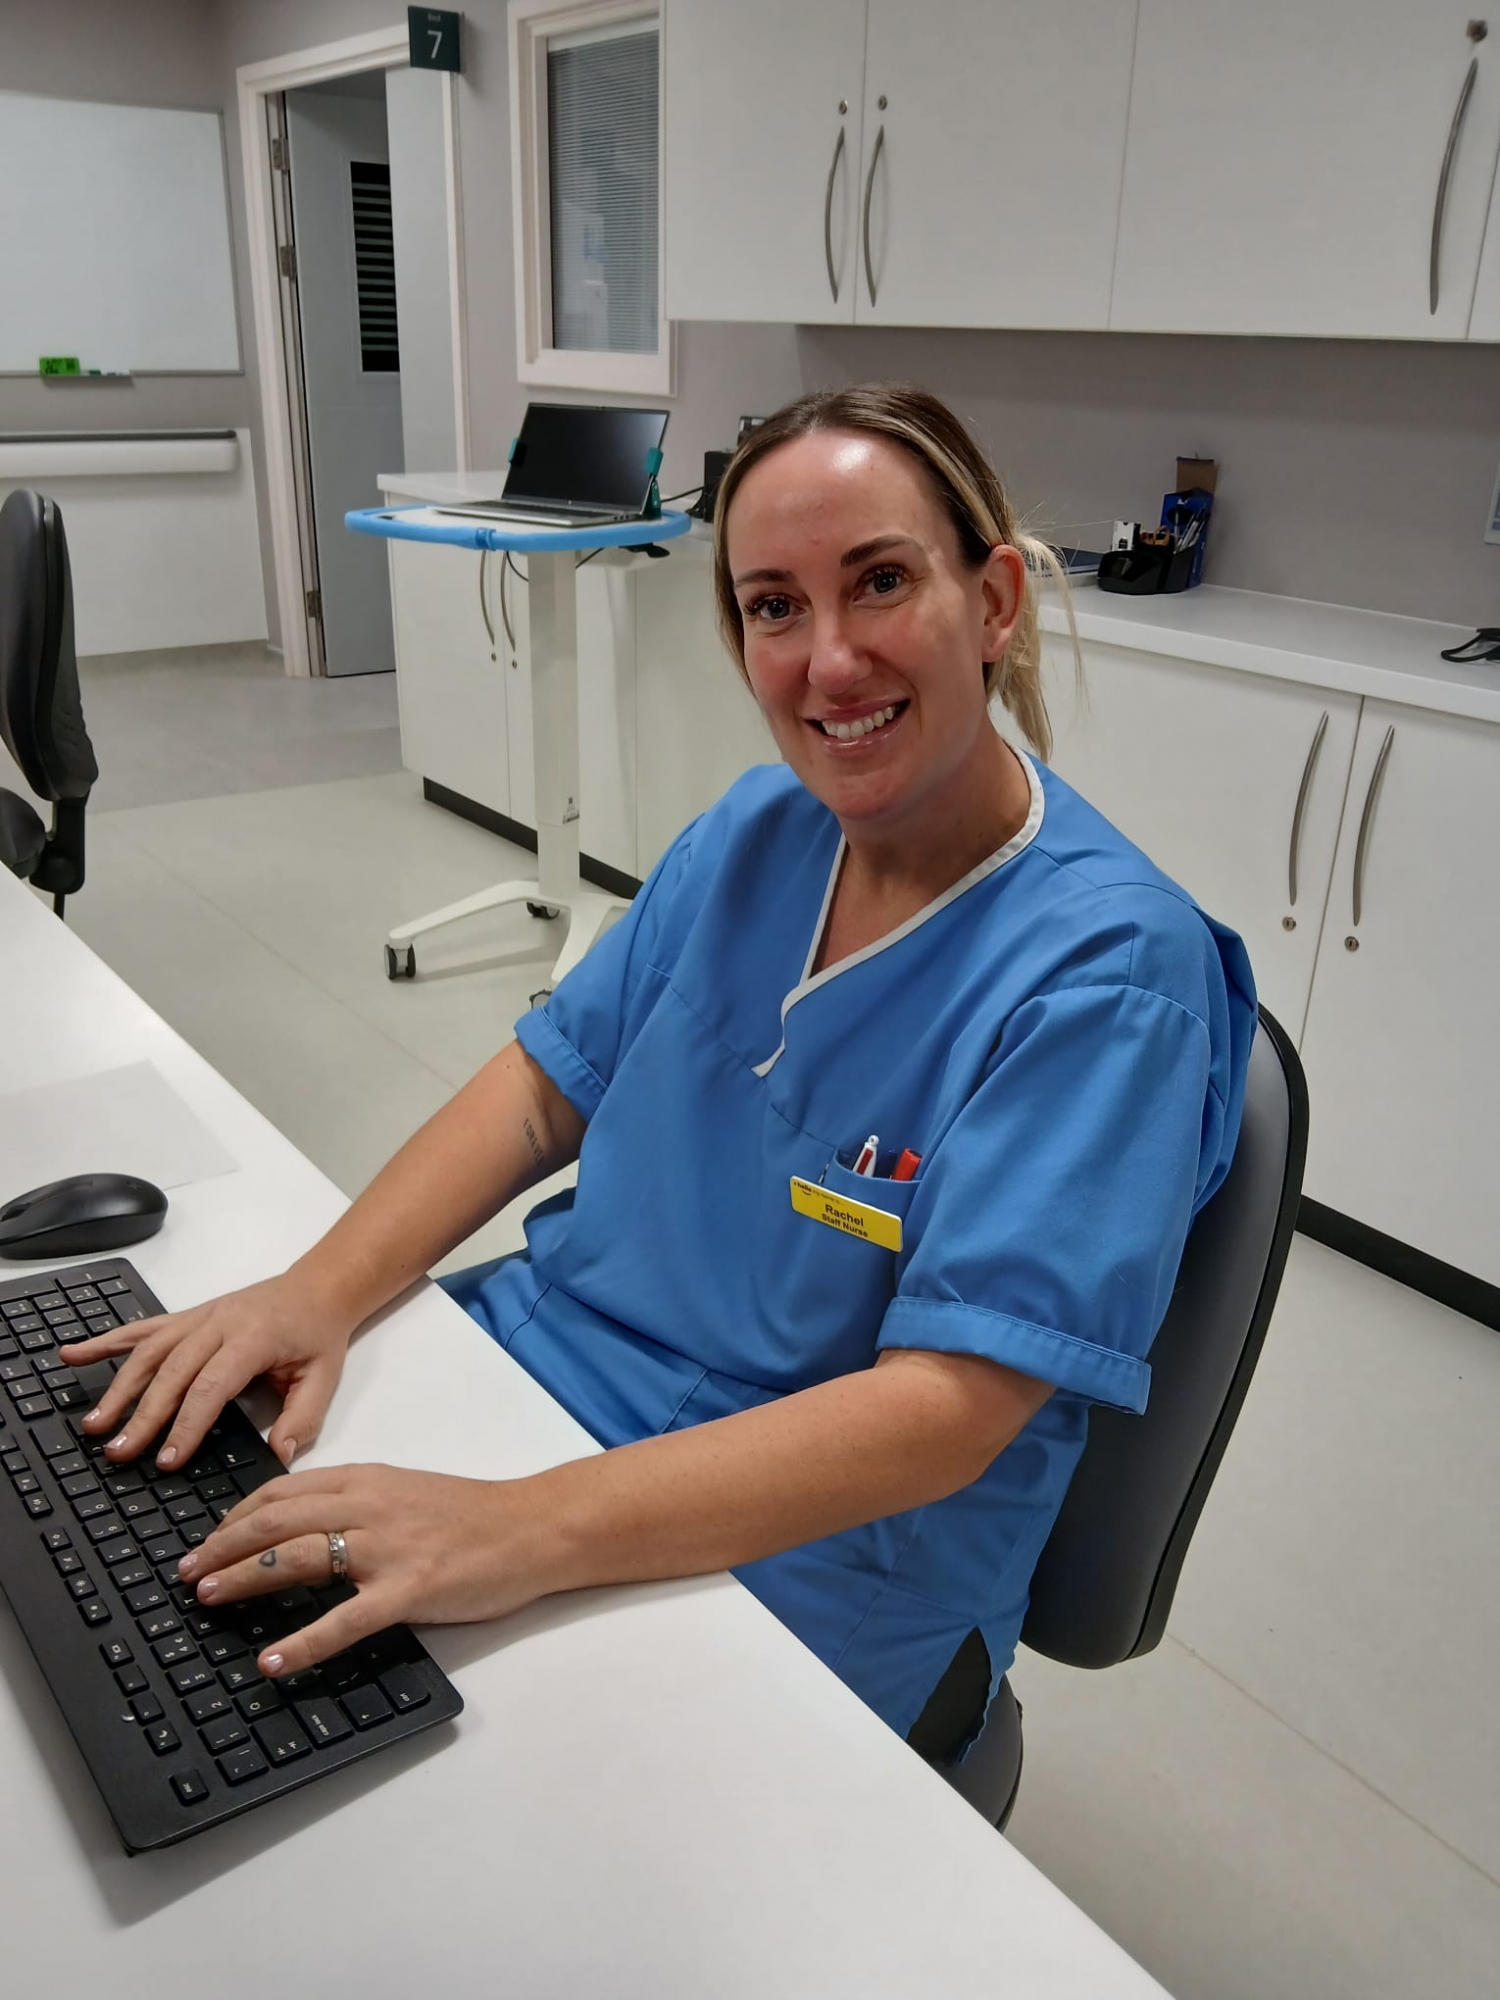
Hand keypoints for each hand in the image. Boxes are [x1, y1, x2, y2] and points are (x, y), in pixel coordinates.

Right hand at [57, 1272, 355, 1471]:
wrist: (317, 1288)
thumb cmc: (317, 1334)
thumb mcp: (325, 1378)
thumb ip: (303, 1418)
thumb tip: (280, 1456)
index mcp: (253, 1338)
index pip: (211, 1386)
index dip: (186, 1424)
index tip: (166, 1460)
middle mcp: (218, 1324)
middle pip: (171, 1372)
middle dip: (142, 1416)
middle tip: (118, 1453)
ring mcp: (197, 1317)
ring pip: (149, 1352)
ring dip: (118, 1387)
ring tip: (94, 1424)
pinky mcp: (185, 1317)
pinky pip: (141, 1328)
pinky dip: (104, 1341)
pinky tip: (71, 1355)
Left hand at [177, 1463, 549, 1675]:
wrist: (531, 1527)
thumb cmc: (472, 1515)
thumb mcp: (404, 1492)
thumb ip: (355, 1503)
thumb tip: (298, 1525)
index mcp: (366, 1480)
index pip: (281, 1491)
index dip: (234, 1516)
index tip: (207, 1540)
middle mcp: (368, 1506)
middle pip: (275, 1519)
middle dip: (221, 1546)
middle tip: (188, 1572)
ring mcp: (387, 1548)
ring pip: (298, 1557)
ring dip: (244, 1577)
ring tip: (209, 1597)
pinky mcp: (409, 1590)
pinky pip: (345, 1619)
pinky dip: (302, 1642)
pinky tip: (273, 1662)